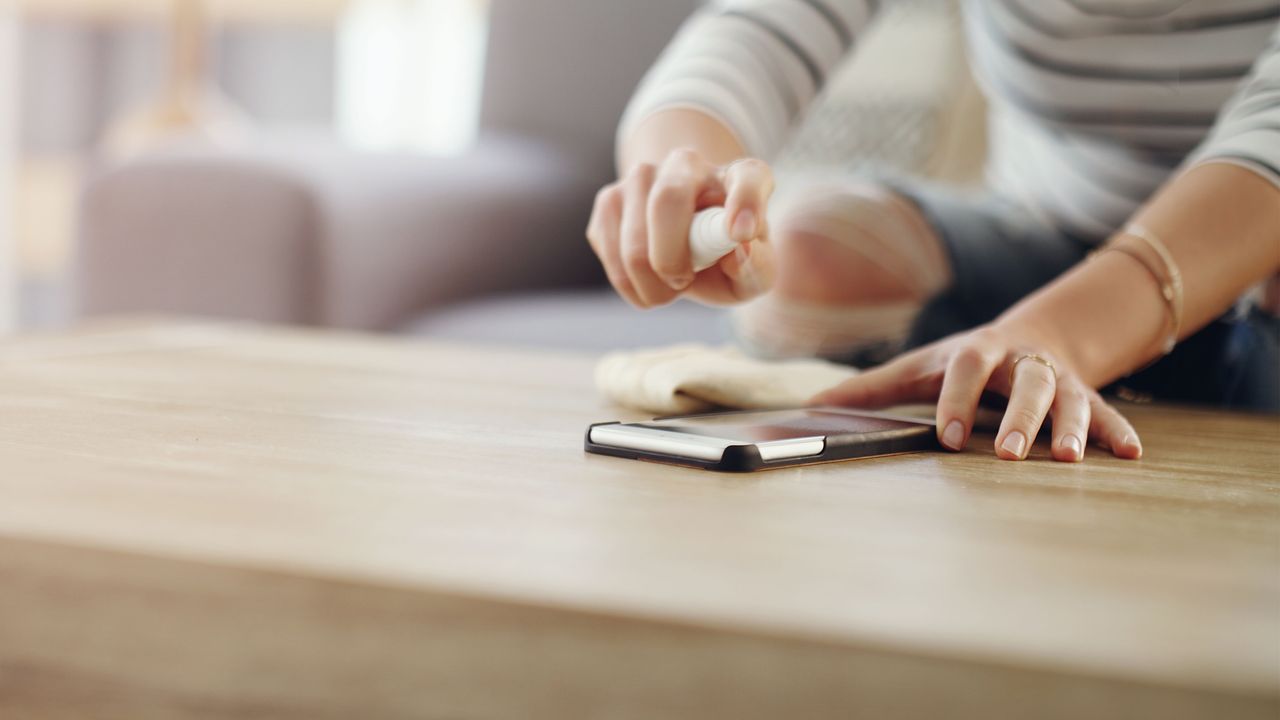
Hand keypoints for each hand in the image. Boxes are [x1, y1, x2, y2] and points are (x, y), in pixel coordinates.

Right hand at [586, 149, 774, 307]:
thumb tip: (738, 251)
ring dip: (652, 285)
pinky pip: (610, 254)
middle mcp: (688, 163)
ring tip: (670, 286)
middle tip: (682, 282)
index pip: (748, 177)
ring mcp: (642, 176)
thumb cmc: (726, 257)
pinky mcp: (608, 199)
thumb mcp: (753, 271)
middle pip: (667, 201)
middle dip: (670, 261)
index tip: (743, 235)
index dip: (746, 202)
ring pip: (633, 244)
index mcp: (741, 176)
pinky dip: (629, 284)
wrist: (685, 243)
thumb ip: (756, 266)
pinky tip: (647, 279)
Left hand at [812, 323, 1142, 461]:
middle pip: (1025, 384)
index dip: (957, 402)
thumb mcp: (919, 368)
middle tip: (1009, 454)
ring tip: (1066, 458)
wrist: (1033, 335)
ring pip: (1069, 398)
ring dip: (1070, 426)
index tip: (949, 438)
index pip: (965, 372)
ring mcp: (1057, 379)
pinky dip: (1116, 431)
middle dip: (1019, 418)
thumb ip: (871, 388)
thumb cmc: (964, 361)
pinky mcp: (1085, 396)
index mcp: (976, 353)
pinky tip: (1130, 454)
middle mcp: (1021, 363)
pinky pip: (1105, 411)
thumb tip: (812, 407)